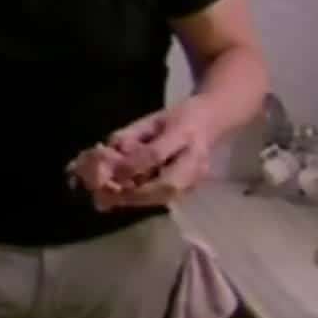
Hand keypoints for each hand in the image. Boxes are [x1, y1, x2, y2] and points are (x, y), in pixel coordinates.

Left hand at [74, 98, 218, 208]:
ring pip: (167, 196)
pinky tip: (126, 196)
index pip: (156, 154)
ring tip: (112, 198)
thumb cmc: (176, 117)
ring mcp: (198, 176)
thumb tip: (106, 155)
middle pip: (166, 184)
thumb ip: (130, 136)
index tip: (109, 171)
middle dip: (134, 193)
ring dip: (137, 200)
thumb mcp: (151, 119)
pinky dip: (144, 200)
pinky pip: (167, 198)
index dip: (130, 166)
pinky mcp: (194, 187)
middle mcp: (195, 158)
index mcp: (184, 132)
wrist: (210, 122)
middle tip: (108, 193)